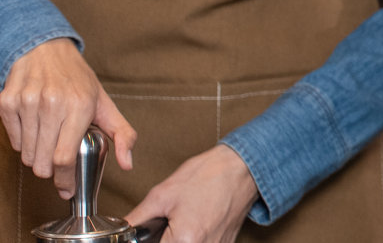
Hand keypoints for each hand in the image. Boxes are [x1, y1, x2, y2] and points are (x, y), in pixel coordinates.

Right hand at [0, 37, 135, 196]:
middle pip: (42, 162)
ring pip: (26, 155)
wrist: (46, 50)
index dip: (65, 179)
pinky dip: (24, 143)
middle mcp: (51, 104)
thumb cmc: (78, 80)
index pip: (65, 157)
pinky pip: (13, 142)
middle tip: (59, 161)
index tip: (67, 188)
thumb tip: (127, 164)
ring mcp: (27, 103)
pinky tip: (35, 127)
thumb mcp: (105, 103)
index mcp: (79, 106)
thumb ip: (122, 134)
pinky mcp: (7, 103)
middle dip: (51, 170)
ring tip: (49, 140)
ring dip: (37, 157)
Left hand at [126, 144, 257, 242]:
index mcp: (184, 240)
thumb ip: (136, 218)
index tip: (148, 234)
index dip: (146, 242)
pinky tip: (192, 224)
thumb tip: (120, 230)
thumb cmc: (209, 175)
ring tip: (179, 223)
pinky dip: (193, 239)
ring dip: (176, 239)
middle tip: (163, 226)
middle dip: (162, 239)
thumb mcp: (163, 194)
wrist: (242, 167)